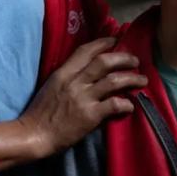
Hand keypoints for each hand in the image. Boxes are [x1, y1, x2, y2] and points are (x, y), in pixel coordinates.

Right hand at [0, 37, 145, 166]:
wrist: (34, 135)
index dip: (103, 43)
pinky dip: (126, 103)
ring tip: (142, 80)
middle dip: (124, 58)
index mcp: (63, 73)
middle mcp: (75, 82)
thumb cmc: (41, 112)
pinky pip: (114, 104)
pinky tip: (130, 105)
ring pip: (114, 81)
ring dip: (132, 79)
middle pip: (104, 62)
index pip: (85, 51)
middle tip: (135, 61)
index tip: (115, 41)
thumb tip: (87, 71)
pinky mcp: (90, 115)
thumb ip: (68, 77)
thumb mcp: (51, 86)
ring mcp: (83, 98)